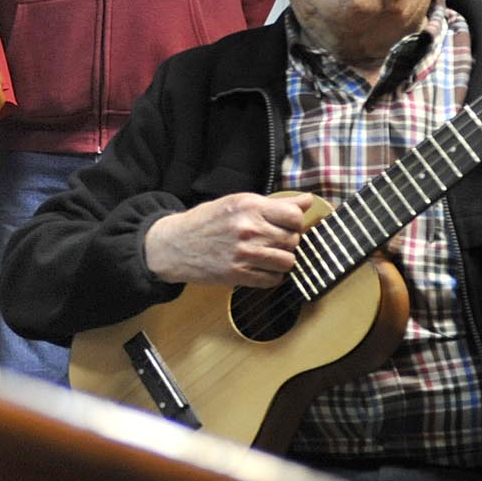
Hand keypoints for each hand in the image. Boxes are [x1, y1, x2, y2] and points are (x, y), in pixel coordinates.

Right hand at [143, 192, 313, 286]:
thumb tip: (307, 200)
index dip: (295, 222)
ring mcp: (244, 254)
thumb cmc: (206, 221)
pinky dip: (271, 276)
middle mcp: (249, 229)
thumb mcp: (237, 203)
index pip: (294, 216)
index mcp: (249, 207)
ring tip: (267, 255)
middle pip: (293, 239)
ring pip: (287, 262)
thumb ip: (275, 203)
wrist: (173, 245)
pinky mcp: (238, 274)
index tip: (285, 225)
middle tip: (272, 241)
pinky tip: (259, 268)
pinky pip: (273, 280)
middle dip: (287, 241)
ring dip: (281, 260)